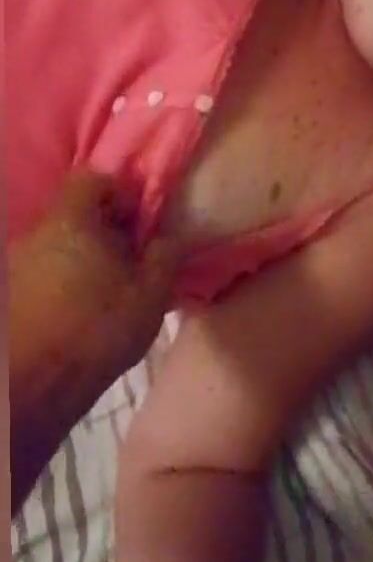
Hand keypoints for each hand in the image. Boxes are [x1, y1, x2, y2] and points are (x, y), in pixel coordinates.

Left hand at [10, 171, 178, 499]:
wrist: (39, 382)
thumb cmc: (101, 328)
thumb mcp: (152, 291)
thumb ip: (165, 255)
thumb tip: (168, 236)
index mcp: (72, 219)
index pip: (94, 179)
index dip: (123, 194)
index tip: (143, 225)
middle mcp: (39, 231)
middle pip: (77, 213)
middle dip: (106, 229)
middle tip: (134, 260)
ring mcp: (20, 263)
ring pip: (61, 244)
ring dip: (86, 257)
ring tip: (111, 290)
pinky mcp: (13, 293)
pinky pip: (47, 271)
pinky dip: (67, 280)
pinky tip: (84, 311)